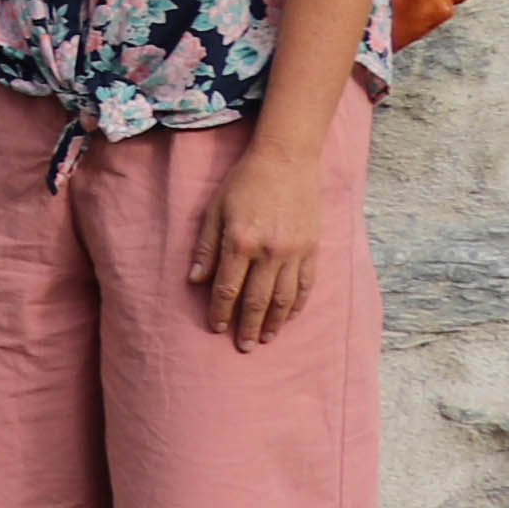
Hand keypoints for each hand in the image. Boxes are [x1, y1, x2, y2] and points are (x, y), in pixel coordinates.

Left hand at [192, 134, 329, 350]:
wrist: (286, 160)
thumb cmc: (243, 182)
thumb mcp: (214, 210)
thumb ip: (206, 247)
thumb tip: (195, 280)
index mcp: (240, 242)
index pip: (227, 289)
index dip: (220, 312)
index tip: (216, 328)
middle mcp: (269, 252)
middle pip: (257, 300)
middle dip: (249, 326)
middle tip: (244, 347)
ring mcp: (295, 251)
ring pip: (285, 297)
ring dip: (276, 322)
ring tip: (267, 338)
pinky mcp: (313, 247)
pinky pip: (307, 283)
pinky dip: (299, 303)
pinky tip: (291, 316)